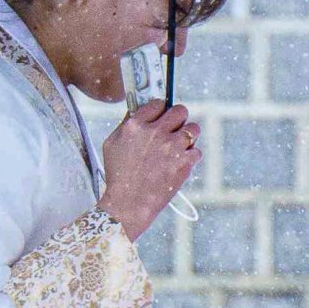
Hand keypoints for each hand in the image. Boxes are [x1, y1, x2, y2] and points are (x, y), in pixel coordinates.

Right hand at [102, 101, 199, 238]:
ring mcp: (172, 147)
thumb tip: (137, 111)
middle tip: (176, 127)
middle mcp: (155, 132)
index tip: (162, 115)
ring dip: (189, 135)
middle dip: (179, 118)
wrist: (129, 204)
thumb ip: (125, 124)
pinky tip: (180, 163)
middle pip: (180, 110)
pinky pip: (197, 151)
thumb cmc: (118, 175)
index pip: (157, 103)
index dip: (161, 109)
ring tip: (181, 145)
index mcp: (136, 125)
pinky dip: (191, 157)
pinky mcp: (184, 163)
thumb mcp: (111, 144)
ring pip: (194, 129)